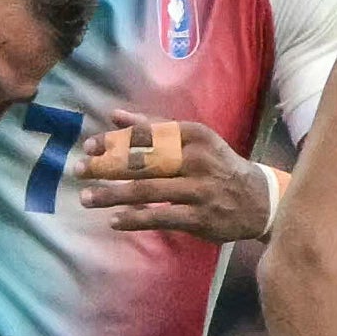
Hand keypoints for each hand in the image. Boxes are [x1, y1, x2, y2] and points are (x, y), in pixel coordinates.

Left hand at [72, 109, 269, 241]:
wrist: (257, 200)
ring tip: (87, 198)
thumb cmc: (217, 165)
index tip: (89, 145)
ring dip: (114, 194)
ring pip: (148, 190)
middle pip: (143, 162)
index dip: (115, 139)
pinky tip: (115, 220)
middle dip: (107, 166)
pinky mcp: (200, 217)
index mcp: (194, 135)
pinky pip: (161, 217)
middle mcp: (197, 159)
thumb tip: (115, 115)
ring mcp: (199, 190)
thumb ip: (154, 127)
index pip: (148, 134)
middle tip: (79, 170)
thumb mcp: (192, 140)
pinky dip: (136, 218)